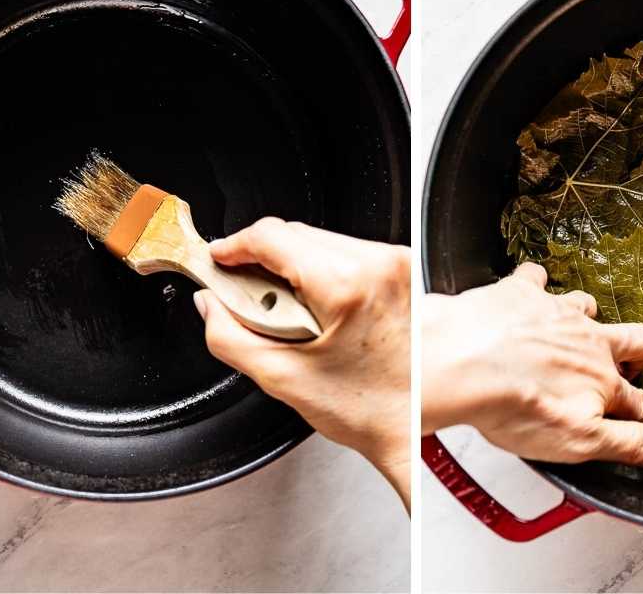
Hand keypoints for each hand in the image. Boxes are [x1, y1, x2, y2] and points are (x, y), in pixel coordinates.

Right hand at [194, 219, 410, 509]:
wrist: (433, 406)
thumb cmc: (378, 406)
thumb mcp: (287, 380)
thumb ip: (232, 339)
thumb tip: (209, 308)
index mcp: (345, 284)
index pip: (271, 236)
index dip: (233, 247)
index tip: (216, 262)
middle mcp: (373, 262)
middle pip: (293, 235)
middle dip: (260, 263)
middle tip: (245, 301)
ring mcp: (390, 262)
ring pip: (317, 242)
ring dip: (289, 269)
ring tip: (287, 318)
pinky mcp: (398, 267)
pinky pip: (342, 254)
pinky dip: (317, 275)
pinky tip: (315, 313)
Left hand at [422, 262, 642, 468]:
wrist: (463, 362)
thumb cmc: (515, 404)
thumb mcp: (580, 440)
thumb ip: (631, 443)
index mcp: (602, 381)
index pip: (640, 402)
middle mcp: (587, 341)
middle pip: (631, 339)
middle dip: (636, 352)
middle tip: (626, 365)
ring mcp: (555, 313)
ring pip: (587, 306)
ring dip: (587, 317)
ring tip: (577, 327)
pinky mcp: (522, 293)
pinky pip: (536, 278)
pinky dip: (535, 283)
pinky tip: (529, 288)